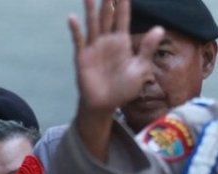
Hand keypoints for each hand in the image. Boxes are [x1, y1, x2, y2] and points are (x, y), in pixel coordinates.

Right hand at [69, 0, 163, 114]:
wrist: (105, 105)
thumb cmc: (123, 88)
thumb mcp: (140, 68)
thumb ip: (147, 48)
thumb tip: (159, 28)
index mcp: (121, 41)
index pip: (122, 17)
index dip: (123, 3)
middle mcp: (106, 40)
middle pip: (106, 15)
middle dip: (107, 0)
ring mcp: (93, 47)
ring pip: (93, 23)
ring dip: (90, 9)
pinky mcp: (82, 57)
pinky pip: (79, 41)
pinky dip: (75, 30)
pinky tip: (72, 18)